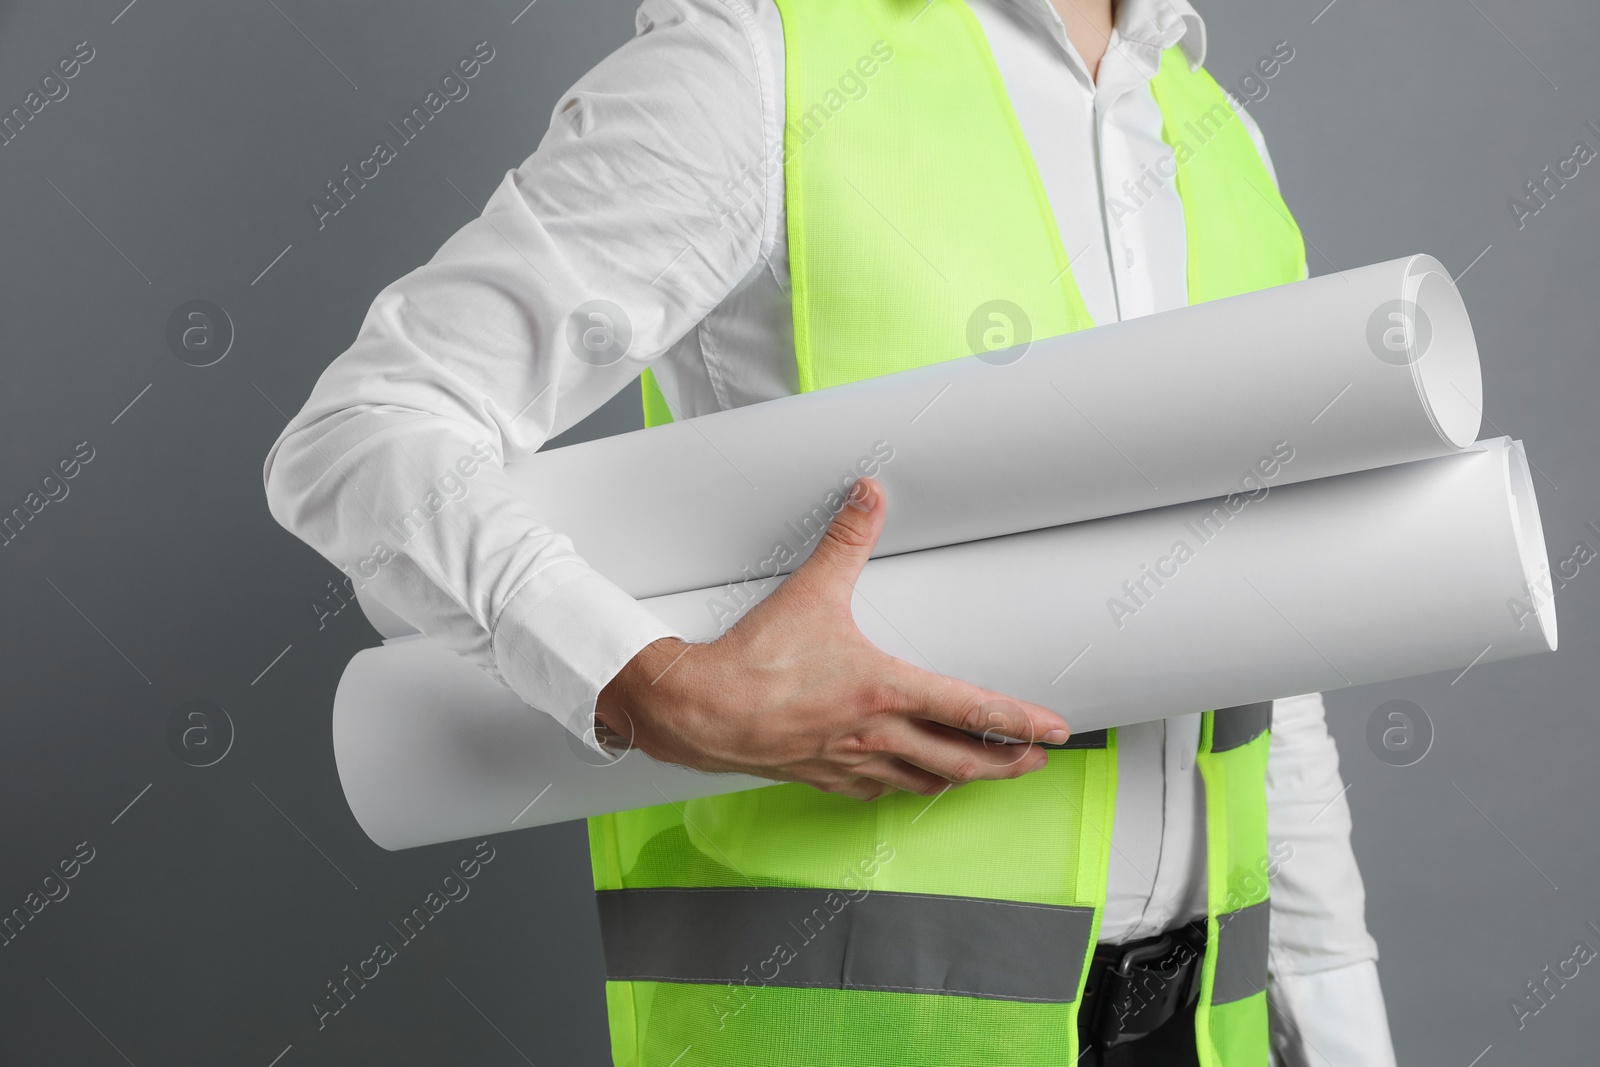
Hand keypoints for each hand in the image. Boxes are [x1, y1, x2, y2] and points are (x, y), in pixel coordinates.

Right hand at [594, 477, 1071, 800]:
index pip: (972, 712)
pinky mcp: (825, 777)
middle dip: (1006, 764)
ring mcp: (853, 762)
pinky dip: (907, 786)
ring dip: (962, 779)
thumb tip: (869, 494)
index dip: (1020, 723)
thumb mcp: (811, 590)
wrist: (701, 712)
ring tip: (986, 773)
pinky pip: (880, 791)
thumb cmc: (756, 661)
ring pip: (924, 781)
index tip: (1055, 731)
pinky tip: (910, 780)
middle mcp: (878, 734)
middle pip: (960, 762)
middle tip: (1036, 760)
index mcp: (885, 690)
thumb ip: (847, 540)